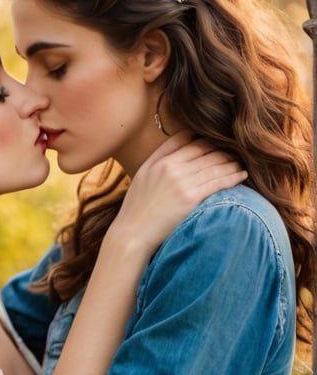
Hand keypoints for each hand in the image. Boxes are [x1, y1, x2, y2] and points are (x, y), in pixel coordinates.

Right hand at [108, 131, 247, 260]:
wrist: (132, 235)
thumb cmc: (137, 209)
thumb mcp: (142, 176)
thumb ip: (159, 159)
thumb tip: (180, 148)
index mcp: (158, 160)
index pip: (186, 138)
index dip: (204, 139)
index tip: (215, 143)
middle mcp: (170, 167)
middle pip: (204, 149)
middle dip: (222, 148)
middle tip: (236, 151)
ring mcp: (181, 181)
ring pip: (214, 164)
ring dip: (232, 162)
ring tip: (242, 162)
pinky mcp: (191, 197)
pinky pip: (218, 181)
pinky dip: (233, 176)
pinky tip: (242, 175)